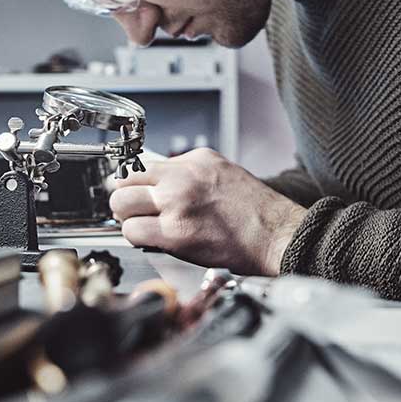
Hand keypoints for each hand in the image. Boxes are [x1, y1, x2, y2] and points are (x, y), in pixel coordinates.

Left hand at [109, 148, 307, 274]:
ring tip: (144, 228)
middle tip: (134, 213)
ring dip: (128, 220)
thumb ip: (189, 175)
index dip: (133, 184)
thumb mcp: (223, 173)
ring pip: (122, 205)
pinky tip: (153, 241)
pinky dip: (137, 238)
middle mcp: (182, 177)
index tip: (134, 194)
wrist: (277, 236)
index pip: (142, 165)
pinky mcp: (175, 232)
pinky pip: (133, 232)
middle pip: (124, 181)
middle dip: (125, 200)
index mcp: (195, 160)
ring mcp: (177, 203)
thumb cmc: (256, 212)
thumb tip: (162, 184)